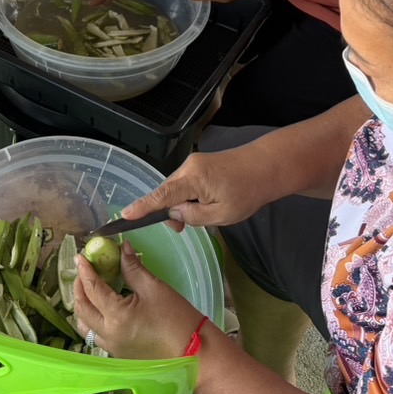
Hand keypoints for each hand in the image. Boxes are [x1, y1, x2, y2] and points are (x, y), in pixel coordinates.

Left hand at [74, 244, 202, 359]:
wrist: (194, 350)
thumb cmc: (176, 317)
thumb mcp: (154, 287)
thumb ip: (132, 267)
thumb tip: (122, 247)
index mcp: (117, 316)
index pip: (92, 289)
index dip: (85, 271)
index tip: (79, 257)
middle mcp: (109, 334)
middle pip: (82, 309)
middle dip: (79, 288)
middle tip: (84, 271)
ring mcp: (113, 347)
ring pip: (85, 327)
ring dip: (83, 307)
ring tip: (89, 291)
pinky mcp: (119, 354)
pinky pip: (97, 337)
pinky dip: (93, 321)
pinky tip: (101, 310)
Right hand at [118, 144, 272, 228]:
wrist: (266, 167)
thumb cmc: (248, 192)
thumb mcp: (222, 214)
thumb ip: (194, 216)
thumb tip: (174, 214)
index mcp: (194, 178)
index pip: (162, 195)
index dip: (143, 206)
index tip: (126, 215)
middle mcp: (189, 167)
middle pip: (167, 192)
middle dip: (169, 211)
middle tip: (181, 229)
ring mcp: (194, 164)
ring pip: (176, 189)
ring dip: (181, 205)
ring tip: (203, 216)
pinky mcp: (199, 165)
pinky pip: (185, 184)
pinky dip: (188, 197)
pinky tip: (203, 206)